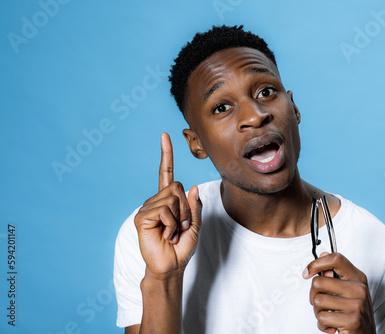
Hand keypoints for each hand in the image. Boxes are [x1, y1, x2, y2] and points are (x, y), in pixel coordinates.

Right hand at [134, 133, 202, 279]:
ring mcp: (147, 208)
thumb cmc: (182, 246)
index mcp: (167, 200)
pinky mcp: (142, 217)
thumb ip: (195, 207)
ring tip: (173, 231)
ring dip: (180, 218)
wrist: (171, 265)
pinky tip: (165, 234)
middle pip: (177, 187)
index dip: (166, 154)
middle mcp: (155, 200)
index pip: (166, 173)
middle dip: (186, 208)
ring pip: (172, 199)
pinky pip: (164, 210)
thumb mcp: (195, 225)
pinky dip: (171, 224)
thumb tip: (194, 187)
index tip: (165, 135)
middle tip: (181, 225)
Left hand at [303, 252, 375, 333]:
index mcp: (358, 277)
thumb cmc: (353, 314)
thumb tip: (321, 256)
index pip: (336, 259)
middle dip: (313, 296)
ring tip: (329, 316)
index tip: (307, 273)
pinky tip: (333, 326)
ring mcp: (357, 304)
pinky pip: (322, 317)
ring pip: (317, 301)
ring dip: (318, 313)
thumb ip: (334, 276)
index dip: (316, 263)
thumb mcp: (347, 292)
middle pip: (318, 282)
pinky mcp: (353, 320)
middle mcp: (359, 288)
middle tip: (322, 305)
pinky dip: (322, 325)